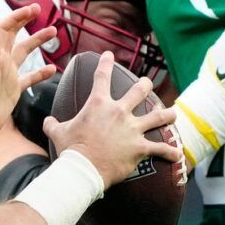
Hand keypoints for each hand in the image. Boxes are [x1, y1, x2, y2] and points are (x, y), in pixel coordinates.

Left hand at [0, 5, 57, 151]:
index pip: (5, 30)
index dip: (17, 18)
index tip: (31, 10)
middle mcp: (1, 64)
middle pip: (14, 35)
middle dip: (25, 21)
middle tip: (40, 10)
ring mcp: (8, 76)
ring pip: (25, 52)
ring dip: (37, 41)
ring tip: (53, 31)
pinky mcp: (13, 90)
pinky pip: (30, 78)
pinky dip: (41, 73)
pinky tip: (52, 69)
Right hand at [42, 51, 180, 186]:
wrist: (83, 169)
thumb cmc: (70, 150)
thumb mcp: (57, 133)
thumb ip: (52, 124)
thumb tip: (47, 121)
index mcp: (99, 104)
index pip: (102, 76)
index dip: (106, 63)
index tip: (109, 55)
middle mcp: (119, 112)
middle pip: (138, 91)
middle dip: (145, 85)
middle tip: (147, 83)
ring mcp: (132, 129)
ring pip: (157, 117)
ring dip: (167, 114)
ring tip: (173, 113)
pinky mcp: (139, 147)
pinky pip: (159, 149)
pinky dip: (170, 152)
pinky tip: (177, 154)